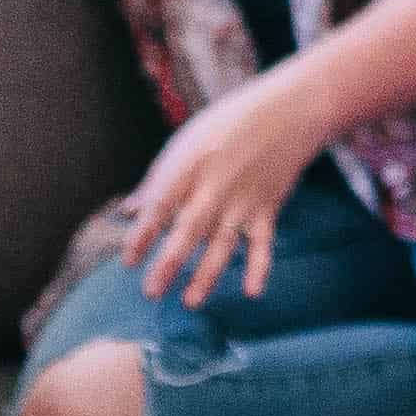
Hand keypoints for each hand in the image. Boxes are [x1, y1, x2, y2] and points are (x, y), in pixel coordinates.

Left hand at [120, 78, 326, 304]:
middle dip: (169, 264)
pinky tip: (253, 292)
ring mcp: (243, 201)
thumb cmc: (229, 125)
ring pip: (223, 245)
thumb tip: (129, 211)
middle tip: (152, 293)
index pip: (159, 206)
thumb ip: (157, 179)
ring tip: (190, 302)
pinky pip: (263, 244)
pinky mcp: (266, 210)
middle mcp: (215, 187)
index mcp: (189, 166)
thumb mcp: (186, 142)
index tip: (128, 260)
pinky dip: (260, 268)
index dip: (141, 235)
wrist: (287, 113)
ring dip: (206, 276)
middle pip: (188, 231)